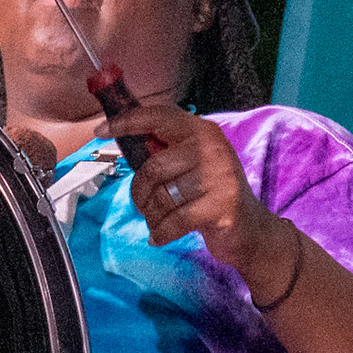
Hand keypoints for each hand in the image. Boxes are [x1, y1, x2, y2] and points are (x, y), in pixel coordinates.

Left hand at [111, 102, 297, 304]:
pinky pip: (174, 220)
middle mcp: (212, 148)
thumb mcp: (191, 164)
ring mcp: (219, 176)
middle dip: (139, 192)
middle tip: (143, 205)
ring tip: (158, 220)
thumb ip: (164, 151)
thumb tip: (122, 138)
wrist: (252, 230)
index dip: (126, 122)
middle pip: (152, 167)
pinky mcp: (222, 205)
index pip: (158, 116)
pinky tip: (160, 236)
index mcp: (202, 131)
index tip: (100, 130)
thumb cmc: (213, 195)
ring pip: (161, 196)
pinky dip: (161, 232)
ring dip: (152, 215)